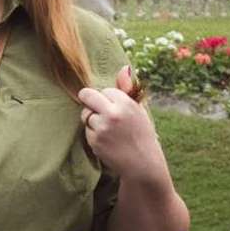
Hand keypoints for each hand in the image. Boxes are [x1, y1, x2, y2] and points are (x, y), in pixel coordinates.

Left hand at [80, 66, 169, 184]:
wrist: (143, 164)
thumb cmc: (141, 134)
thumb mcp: (138, 110)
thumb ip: (127, 89)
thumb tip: (124, 66)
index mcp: (126, 103)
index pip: (105, 90)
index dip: (108, 99)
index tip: (116, 108)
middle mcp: (113, 113)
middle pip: (86, 95)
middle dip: (89, 100)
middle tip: (98, 110)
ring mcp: (102, 127)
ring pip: (86, 114)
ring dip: (92, 120)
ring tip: (109, 130)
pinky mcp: (94, 140)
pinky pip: (86, 129)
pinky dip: (93, 133)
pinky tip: (107, 140)